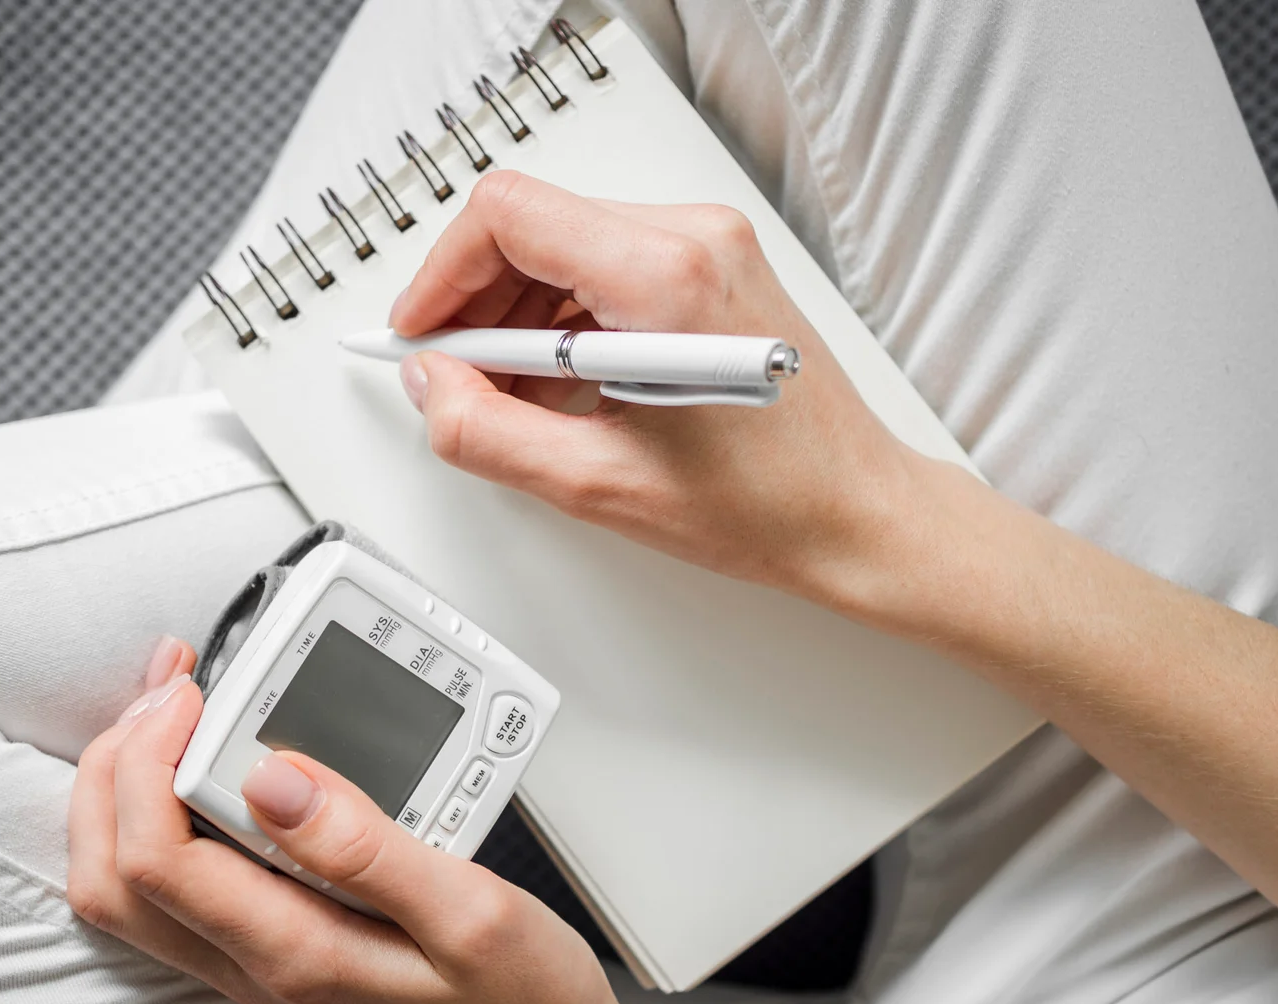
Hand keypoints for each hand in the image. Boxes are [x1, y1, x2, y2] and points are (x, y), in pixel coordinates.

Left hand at [67, 638, 661, 1003]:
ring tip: (177, 715)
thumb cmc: (519, 1000)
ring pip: (130, 887)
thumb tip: (273, 779)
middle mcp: (259, 964)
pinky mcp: (279, 951)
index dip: (149, 763)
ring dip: (126, 792)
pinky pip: (177, 889)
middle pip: (110, 876)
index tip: (195, 695)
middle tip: (171, 689)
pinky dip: (164, 817)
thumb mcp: (468, 910)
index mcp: (296, 951)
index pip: (159, 860)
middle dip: (114, 767)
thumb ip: (366, 847)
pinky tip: (213, 770)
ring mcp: (261, 963)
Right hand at [390, 170, 928, 603]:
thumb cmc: (769, 504)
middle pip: (534, 224)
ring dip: (522, 316)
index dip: (442, 275)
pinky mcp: (718, 268)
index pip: (508, 215)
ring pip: (568, 244)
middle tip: (458, 379)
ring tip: (518, 398)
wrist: (857, 513)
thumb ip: (485, 432)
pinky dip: (568, 320)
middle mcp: (697, 239)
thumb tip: (430, 385)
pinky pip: (609, 266)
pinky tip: (563, 386)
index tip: (420, 332)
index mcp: (667, 277)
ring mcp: (714, 247)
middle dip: (479, 303)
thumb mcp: (598, 485)